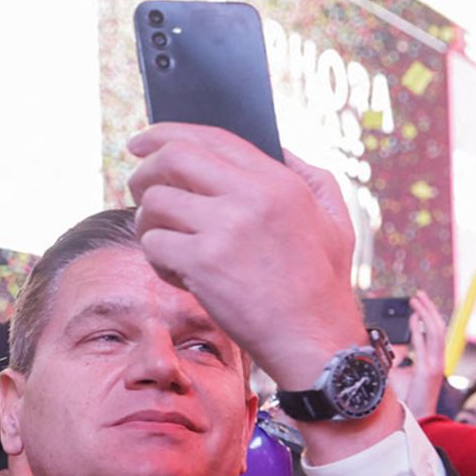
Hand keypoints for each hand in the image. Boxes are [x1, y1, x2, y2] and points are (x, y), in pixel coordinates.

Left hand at [124, 124, 361, 391]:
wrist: (316, 342)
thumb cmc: (323, 286)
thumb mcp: (336, 222)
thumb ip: (312, 177)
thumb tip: (279, 147)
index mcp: (281, 182)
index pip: (212, 137)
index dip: (167, 133)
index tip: (142, 142)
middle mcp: (252, 196)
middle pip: (173, 157)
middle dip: (145, 170)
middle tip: (139, 189)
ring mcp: (225, 228)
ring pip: (155, 202)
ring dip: (149, 223)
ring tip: (169, 244)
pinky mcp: (202, 262)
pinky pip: (153, 244)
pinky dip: (157, 261)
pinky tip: (180, 275)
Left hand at [399, 290, 447, 418]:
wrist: (417, 419)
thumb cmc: (408, 399)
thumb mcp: (400, 375)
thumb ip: (398, 361)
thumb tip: (392, 350)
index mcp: (435, 360)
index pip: (435, 332)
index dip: (428, 316)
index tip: (416, 305)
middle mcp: (439, 359)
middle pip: (438, 327)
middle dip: (429, 308)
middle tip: (418, 294)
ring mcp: (436, 364)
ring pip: (436, 332)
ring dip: (426, 313)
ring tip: (416, 300)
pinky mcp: (428, 370)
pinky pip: (425, 344)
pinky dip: (419, 329)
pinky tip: (412, 318)